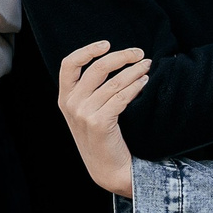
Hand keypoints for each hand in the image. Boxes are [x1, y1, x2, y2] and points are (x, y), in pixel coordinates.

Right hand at [57, 40, 149, 197]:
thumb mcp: (85, 111)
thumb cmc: (101, 136)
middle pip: (97, 68)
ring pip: (114, 82)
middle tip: (139, 53)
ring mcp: (83, 114)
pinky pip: (121, 97)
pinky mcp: (99, 123)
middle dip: (122, 56)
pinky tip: (145, 82)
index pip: (69, 64)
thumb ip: (89, 89)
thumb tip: (113, 59)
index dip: (87, 50)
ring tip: (147, 67)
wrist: (107, 168)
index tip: (107, 44)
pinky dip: (135, 86)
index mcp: (65, 98)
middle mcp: (71, 104)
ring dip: (134, 71)